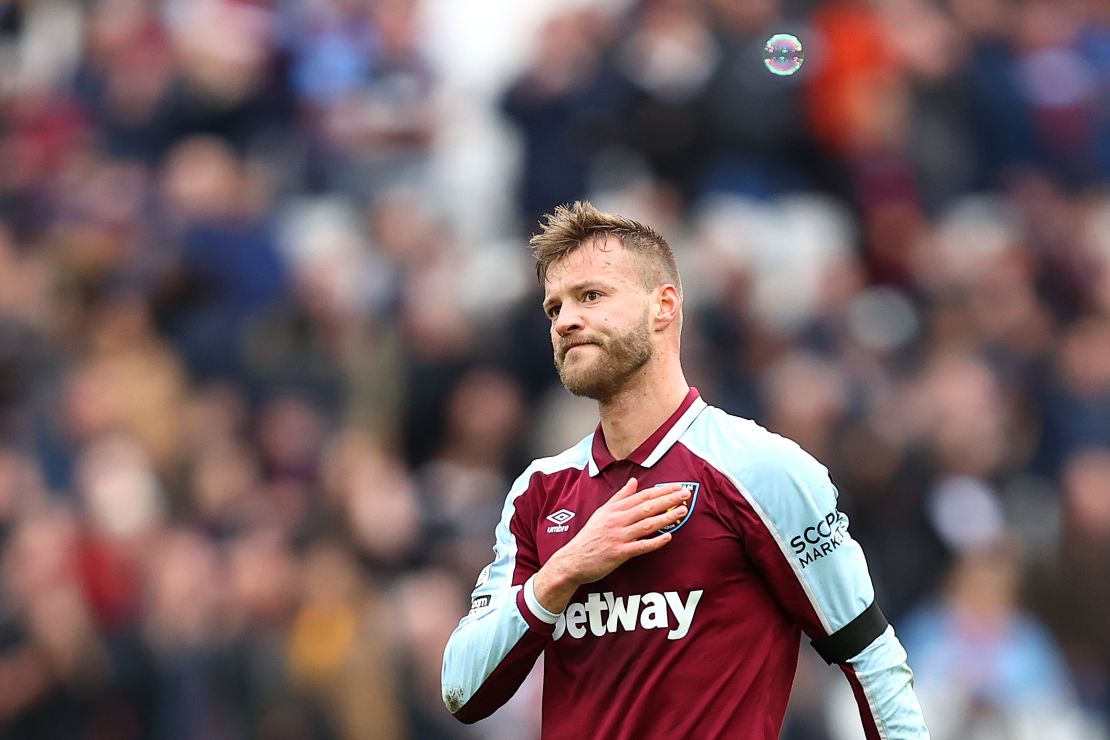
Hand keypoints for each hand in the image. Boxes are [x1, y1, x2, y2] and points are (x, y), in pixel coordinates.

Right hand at [532, 478, 688, 613]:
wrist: (573, 560)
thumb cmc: (590, 537)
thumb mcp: (602, 512)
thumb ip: (619, 497)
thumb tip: (634, 481)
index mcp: (614, 509)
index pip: (642, 496)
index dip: (661, 490)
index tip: (677, 486)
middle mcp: (616, 520)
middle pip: (646, 506)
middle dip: (668, 499)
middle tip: (686, 494)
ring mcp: (618, 536)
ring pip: (646, 524)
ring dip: (666, 517)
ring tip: (682, 511)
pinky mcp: (619, 553)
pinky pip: (640, 546)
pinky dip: (655, 542)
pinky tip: (668, 537)